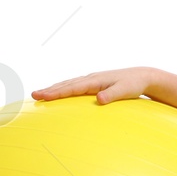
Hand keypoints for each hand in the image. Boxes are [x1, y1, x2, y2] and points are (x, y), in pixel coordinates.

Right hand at [31, 67, 158, 104]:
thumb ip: (112, 95)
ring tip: (40, 94)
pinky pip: (74, 87)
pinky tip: (58, 94)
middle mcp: (91, 78)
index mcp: (95, 80)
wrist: (142, 76)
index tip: (43, 96)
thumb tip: (98, 99)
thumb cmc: (134, 84)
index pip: (72, 87)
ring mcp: (91, 80)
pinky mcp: (94, 84)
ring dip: (54, 89)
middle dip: (49, 90)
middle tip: (33, 95)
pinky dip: (63, 89)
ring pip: (68, 84)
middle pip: (66, 84)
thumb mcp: (125, 90)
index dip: (57, 92)